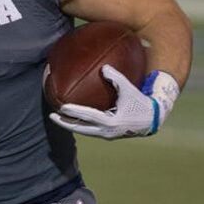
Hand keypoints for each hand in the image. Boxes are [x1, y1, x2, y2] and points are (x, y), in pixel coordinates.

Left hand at [49, 65, 179, 139]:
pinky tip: (72, 118)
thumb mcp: (129, 90)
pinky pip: (89, 130)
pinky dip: (80, 124)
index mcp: (110, 122)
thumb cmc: (139, 103)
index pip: (88, 117)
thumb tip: (103, 67)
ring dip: (70, 125)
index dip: (74, 112)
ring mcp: (106, 135)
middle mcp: (106, 131)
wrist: (151, 120)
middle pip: (80, 128)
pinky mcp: (107, 135)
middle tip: (51, 115)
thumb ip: (117, 78)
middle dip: (65, 123)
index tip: (61, 107)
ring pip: (84, 131)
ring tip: (57, 118)